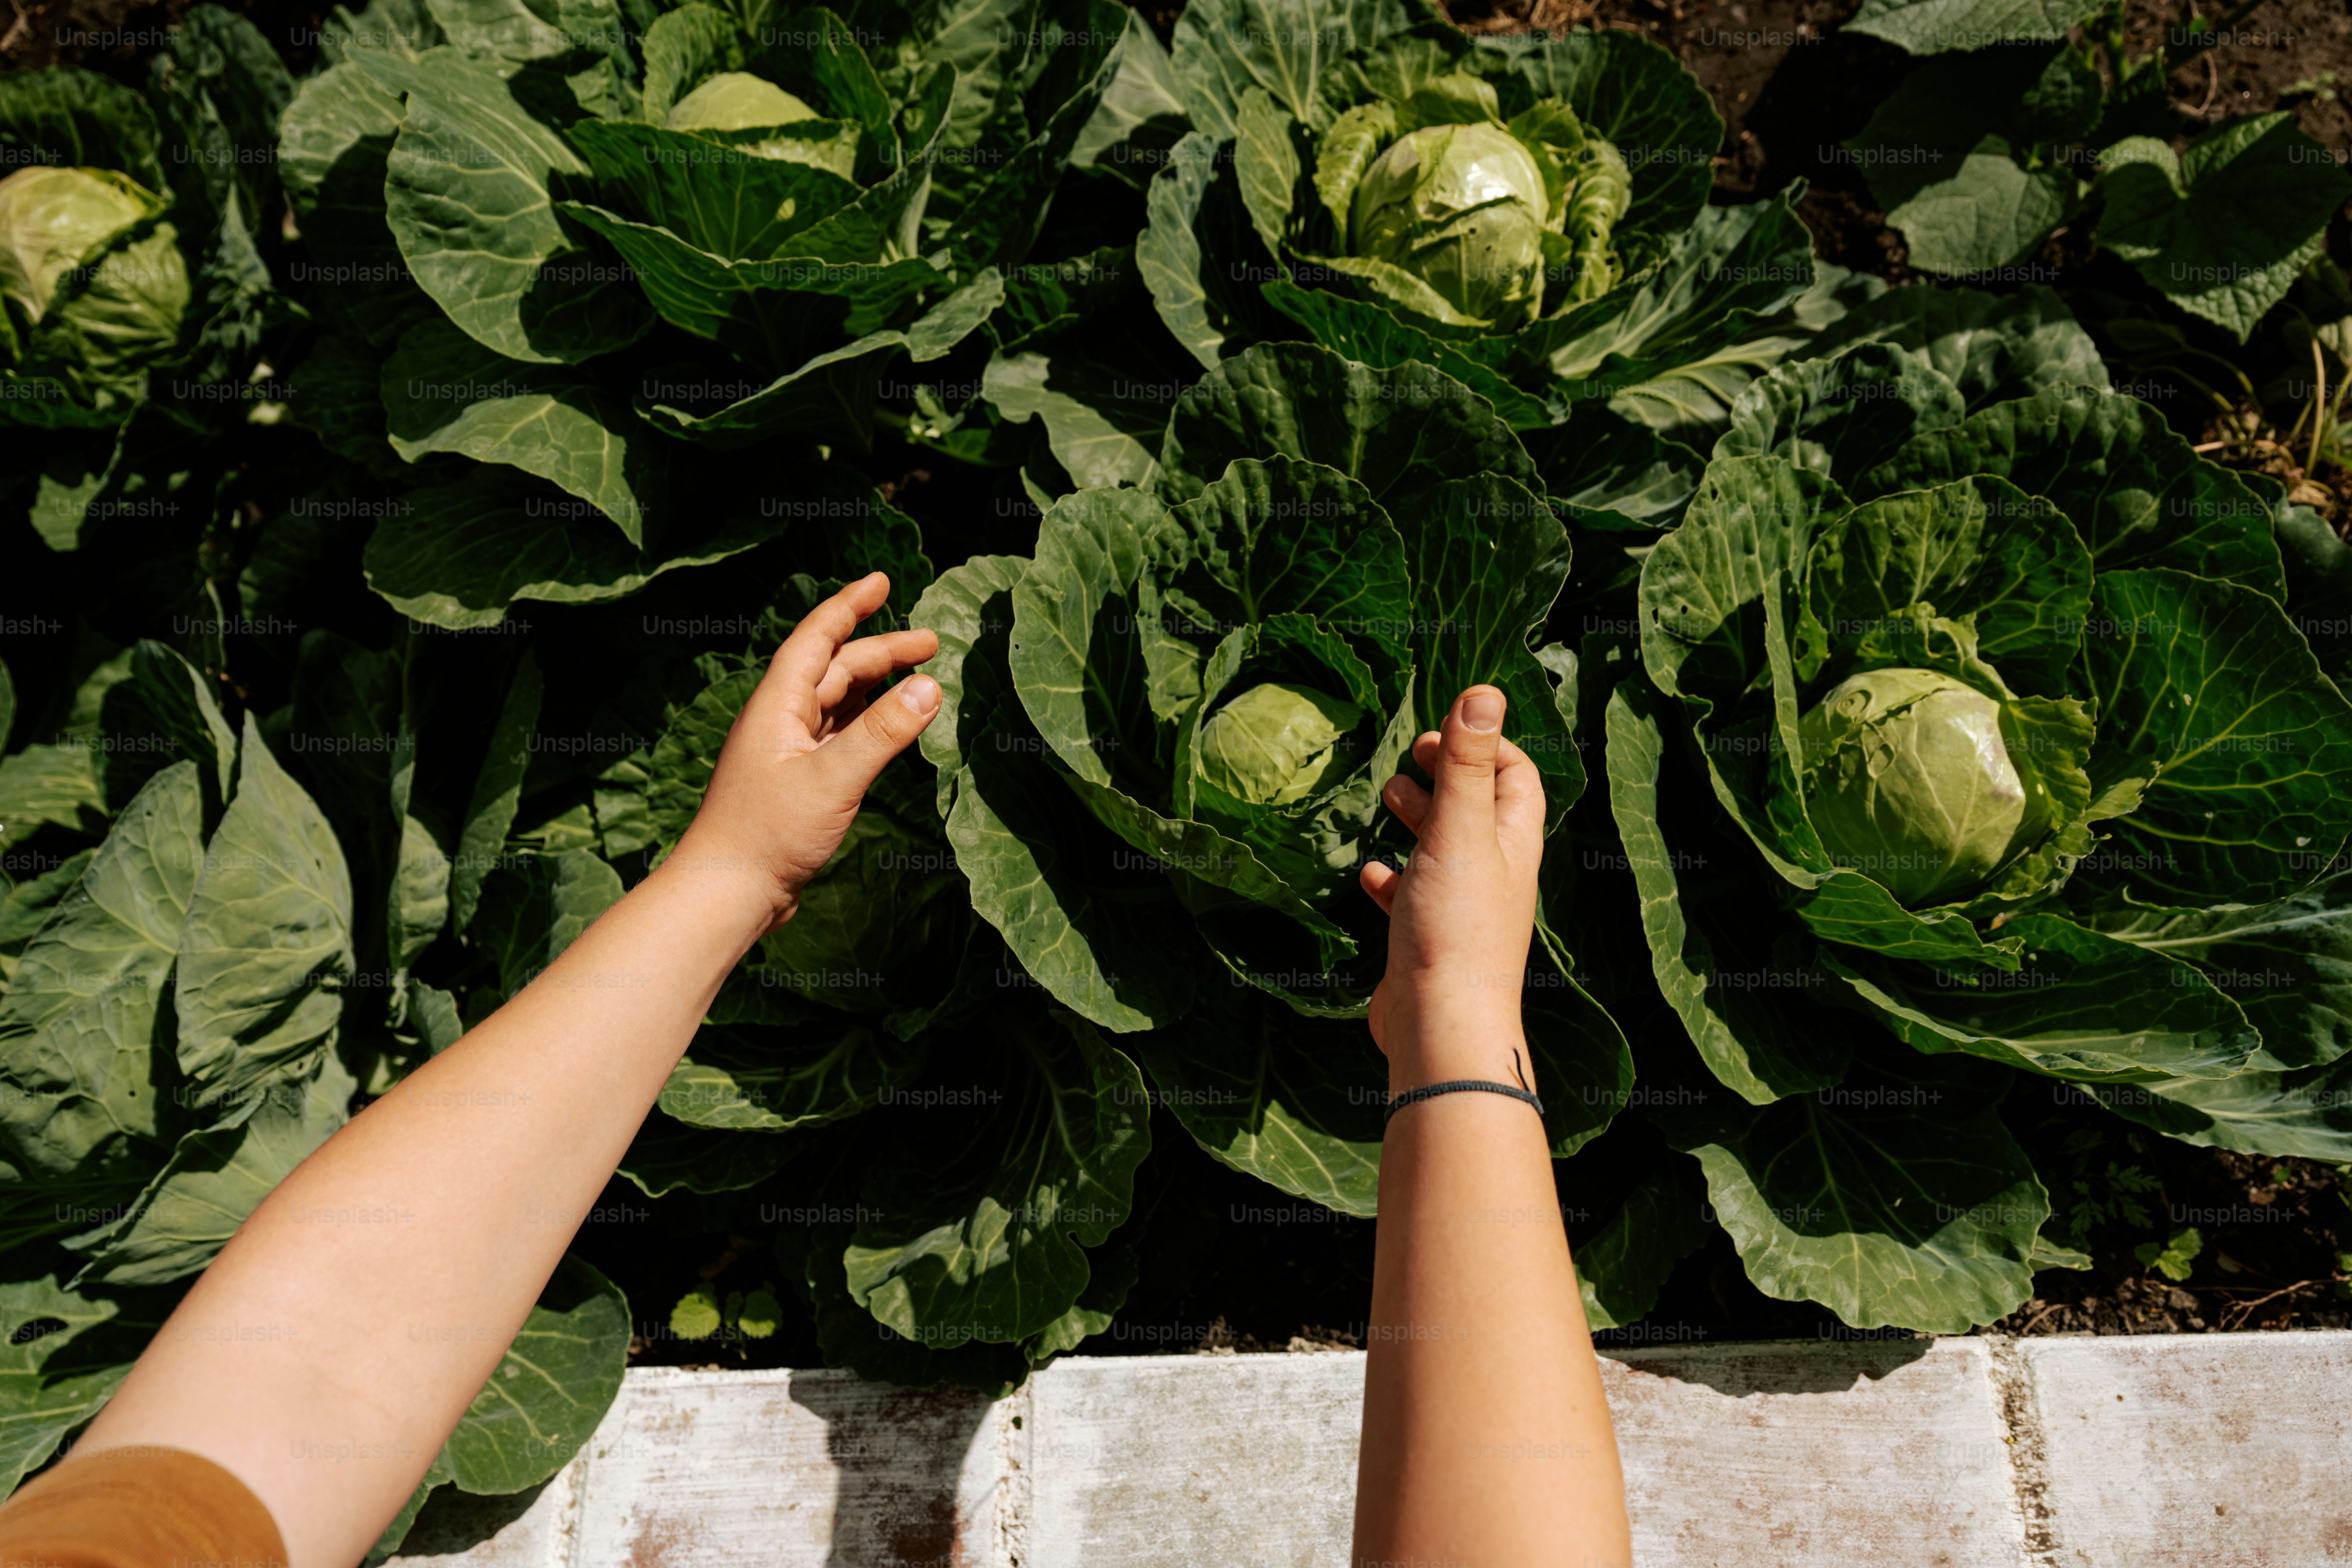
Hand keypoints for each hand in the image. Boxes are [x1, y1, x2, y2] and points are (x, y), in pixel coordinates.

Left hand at [667, 572, 938, 930]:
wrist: (728, 892)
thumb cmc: (768, 834)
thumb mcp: (833, 779)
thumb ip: (883, 733)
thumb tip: (930, 688)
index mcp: (778, 705)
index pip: (817, 638)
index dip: (849, 605)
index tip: (881, 581)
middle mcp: (781, 721)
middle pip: (836, 669)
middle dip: (882, 650)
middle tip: (931, 643)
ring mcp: (789, 752)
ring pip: (840, 703)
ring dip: (877, 686)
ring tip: (919, 678)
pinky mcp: (799, 782)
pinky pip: (840, 737)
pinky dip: (870, 724)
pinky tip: (892, 725)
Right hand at [1358, 685, 1545, 1089]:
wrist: (1441, 1023)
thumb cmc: (1456, 927)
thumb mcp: (1459, 831)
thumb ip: (1467, 763)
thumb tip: (1485, 691)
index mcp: (1510, 842)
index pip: (1517, 777)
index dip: (1488, 744)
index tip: (1447, 728)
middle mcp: (1492, 872)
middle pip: (1478, 808)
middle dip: (1448, 774)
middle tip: (1414, 753)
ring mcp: (1460, 908)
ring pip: (1443, 849)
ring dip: (1418, 819)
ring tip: (1388, 795)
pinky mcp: (1426, 939)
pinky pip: (1410, 897)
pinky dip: (1391, 877)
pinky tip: (1368, 871)